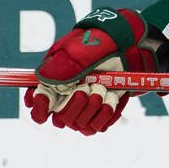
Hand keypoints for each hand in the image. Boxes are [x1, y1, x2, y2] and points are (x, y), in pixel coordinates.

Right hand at [25, 8, 157, 135]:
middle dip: (74, 106)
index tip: (47, 109)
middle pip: (59, 119)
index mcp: (54, 78)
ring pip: (78, 124)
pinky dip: (105, 115)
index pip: (37, 101)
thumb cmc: (102, 41)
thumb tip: (44, 81)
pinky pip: (97, 126)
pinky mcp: (100, 112)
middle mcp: (66, 95)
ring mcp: (84, 105)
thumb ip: (64, 64)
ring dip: (92, 109)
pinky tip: (111, 98)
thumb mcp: (82, 48)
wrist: (131, 44)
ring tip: (103, 90)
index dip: (39, 108)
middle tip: (87, 88)